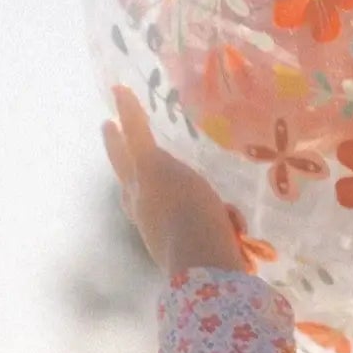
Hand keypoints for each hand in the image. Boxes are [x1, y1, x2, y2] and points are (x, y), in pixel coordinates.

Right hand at [101, 85, 247, 277]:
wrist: (198, 256)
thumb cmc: (212, 263)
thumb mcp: (214, 249)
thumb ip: (220, 242)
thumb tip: (244, 254)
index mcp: (154, 230)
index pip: (141, 209)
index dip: (135, 196)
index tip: (129, 189)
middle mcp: (141, 208)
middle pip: (125, 177)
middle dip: (117, 156)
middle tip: (108, 134)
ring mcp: (143, 186)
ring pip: (127, 154)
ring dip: (122, 132)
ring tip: (114, 116)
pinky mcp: (151, 166)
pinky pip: (137, 133)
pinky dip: (129, 112)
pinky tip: (121, 89)